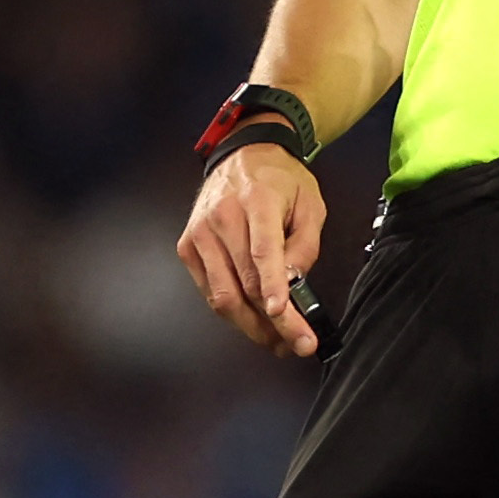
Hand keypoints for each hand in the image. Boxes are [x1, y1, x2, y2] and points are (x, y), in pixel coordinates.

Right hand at [176, 142, 329, 361]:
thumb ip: (305, 246)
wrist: (243, 154)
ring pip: (223, 295)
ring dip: (252, 325)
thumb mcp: (310, 205)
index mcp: (256, 200)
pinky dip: (234, 310)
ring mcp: (200, 234)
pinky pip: (211, 291)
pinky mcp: (188, 247)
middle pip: (245, 283)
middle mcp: (222, 217)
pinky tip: (254, 319)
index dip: (272, 284)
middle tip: (299, 343)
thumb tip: (293, 285)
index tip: (281, 312)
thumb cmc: (280, 180)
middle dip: (274, 321)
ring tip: (278, 341)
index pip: (261, 250)